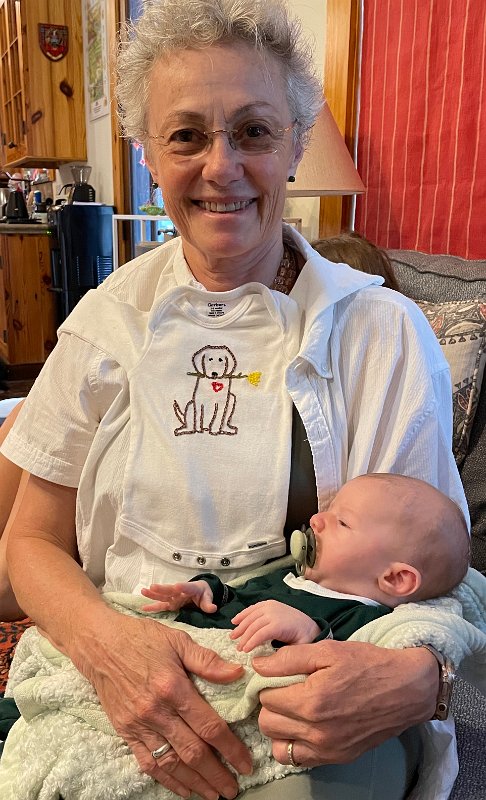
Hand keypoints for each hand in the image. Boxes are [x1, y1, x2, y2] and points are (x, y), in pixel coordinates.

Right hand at [75, 611, 251, 799]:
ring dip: (194, 783)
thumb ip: (208, 661)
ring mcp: (138, 724)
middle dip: (216, 774)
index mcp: (173, 687)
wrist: (98, 643)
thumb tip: (237, 673)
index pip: (209, 727)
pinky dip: (166, 780)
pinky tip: (182, 788)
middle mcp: (156, 711)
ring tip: (212, 794)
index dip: (230, 749)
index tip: (246, 763)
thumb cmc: (142, 638)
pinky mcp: (124, 731)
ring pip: (171, 764)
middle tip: (233, 789)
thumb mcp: (178, 640)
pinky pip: (147, 763)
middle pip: (192, 752)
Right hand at [141, 580, 216, 612]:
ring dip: (153, 594)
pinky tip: (143, 607)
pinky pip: (161, 605)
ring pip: (163, 595)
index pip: (187, 587)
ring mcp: (174, 597)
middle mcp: (180, 591)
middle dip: (162, 589)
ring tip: (143, 591)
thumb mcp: (208, 598)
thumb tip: (213, 608)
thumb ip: (209, 604)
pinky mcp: (171, 603)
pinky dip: (152, 606)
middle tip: (153, 586)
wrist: (199, 591)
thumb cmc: (204, 593)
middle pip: (170, 590)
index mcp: (191, 588)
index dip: (182, 586)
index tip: (176, 585)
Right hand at [230, 601, 319, 650]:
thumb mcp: (297, 650)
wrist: (309, 625)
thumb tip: (266, 663)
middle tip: (237, 648)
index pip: (262, 632)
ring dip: (240, 626)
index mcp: (281, 624)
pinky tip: (235, 621)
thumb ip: (283, 656)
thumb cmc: (303, 640)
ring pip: (251, 615)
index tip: (244, 651)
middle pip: (254, 624)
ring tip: (232, 637)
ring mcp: (271, 606)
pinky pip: (253, 608)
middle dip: (243, 636)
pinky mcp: (268, 604)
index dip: (251, 641)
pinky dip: (243, 614)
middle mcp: (274, 612)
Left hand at [253, 640, 437, 766]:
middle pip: (268, 723)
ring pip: (279, 745)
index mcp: (311, 701)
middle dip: (271, 704)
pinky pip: (298, 759)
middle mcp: (316, 732)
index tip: (277, 676)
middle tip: (285, 690)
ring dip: (280, 727)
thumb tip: (258, 665)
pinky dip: (294, 744)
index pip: (266, 698)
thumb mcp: (327, 650)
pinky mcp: (337, 758)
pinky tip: (305, 726)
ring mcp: (327, 749)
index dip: (268, 683)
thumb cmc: (367, 664)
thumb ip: (289, 658)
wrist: (406, 689)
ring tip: (293, 709)